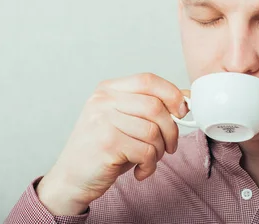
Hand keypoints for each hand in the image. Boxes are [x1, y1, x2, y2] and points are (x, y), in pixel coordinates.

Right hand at [36, 73, 188, 215]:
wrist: (70, 179)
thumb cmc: (103, 149)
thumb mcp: (125, 121)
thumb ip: (151, 106)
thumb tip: (188, 97)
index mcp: (108, 89)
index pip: (148, 80)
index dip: (172, 94)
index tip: (182, 111)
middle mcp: (103, 101)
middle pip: (155, 106)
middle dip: (171, 130)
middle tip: (170, 146)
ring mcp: (102, 121)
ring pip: (153, 131)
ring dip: (160, 151)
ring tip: (150, 160)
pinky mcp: (106, 144)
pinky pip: (146, 152)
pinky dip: (150, 165)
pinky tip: (141, 171)